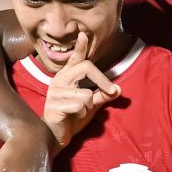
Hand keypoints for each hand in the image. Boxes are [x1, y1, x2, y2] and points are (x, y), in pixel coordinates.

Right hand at [42, 33, 121, 151]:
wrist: (57, 136)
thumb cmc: (73, 118)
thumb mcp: (91, 105)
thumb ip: (102, 95)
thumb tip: (118, 89)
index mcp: (67, 77)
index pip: (76, 59)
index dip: (80, 47)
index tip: (83, 34)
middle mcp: (59, 80)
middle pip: (86, 68)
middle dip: (103, 81)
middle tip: (112, 91)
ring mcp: (55, 92)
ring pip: (86, 94)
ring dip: (88, 107)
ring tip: (77, 112)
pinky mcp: (54, 105)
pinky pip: (80, 106)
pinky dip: (81, 115)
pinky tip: (71, 118)